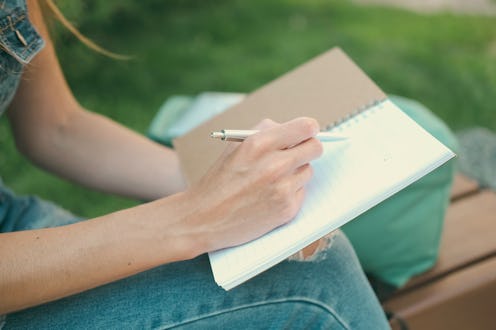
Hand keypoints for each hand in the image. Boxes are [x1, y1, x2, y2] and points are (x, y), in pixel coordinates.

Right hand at [180, 117, 323, 252]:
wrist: (204, 218)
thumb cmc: (219, 180)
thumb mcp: (235, 146)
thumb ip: (265, 133)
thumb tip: (296, 130)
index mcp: (260, 144)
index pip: (306, 127)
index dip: (309, 129)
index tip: (307, 133)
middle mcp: (275, 165)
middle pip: (315, 148)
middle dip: (309, 149)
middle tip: (299, 153)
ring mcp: (282, 188)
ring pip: (308, 170)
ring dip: (296, 172)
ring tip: (273, 179)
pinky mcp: (287, 209)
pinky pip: (302, 191)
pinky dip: (290, 192)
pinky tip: (270, 196)